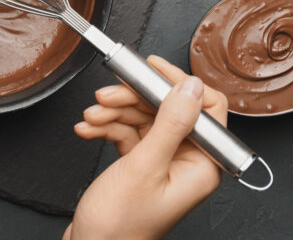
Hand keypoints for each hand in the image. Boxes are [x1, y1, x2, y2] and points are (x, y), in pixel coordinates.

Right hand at [65, 56, 227, 239]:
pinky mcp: (141, 165)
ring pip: (143, 118)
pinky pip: (128, 133)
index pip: (205, 107)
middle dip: (132, 99)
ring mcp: (163, 163)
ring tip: (92, 117)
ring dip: (113, 113)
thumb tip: (190, 87)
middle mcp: (187, 162)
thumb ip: (170, 124)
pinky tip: (88, 130)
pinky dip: (106, 128)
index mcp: (202, 165)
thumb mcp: (144, 167)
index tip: (150, 68)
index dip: (177, 84)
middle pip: (167, 108)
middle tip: (106, 95)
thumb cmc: (119, 226)